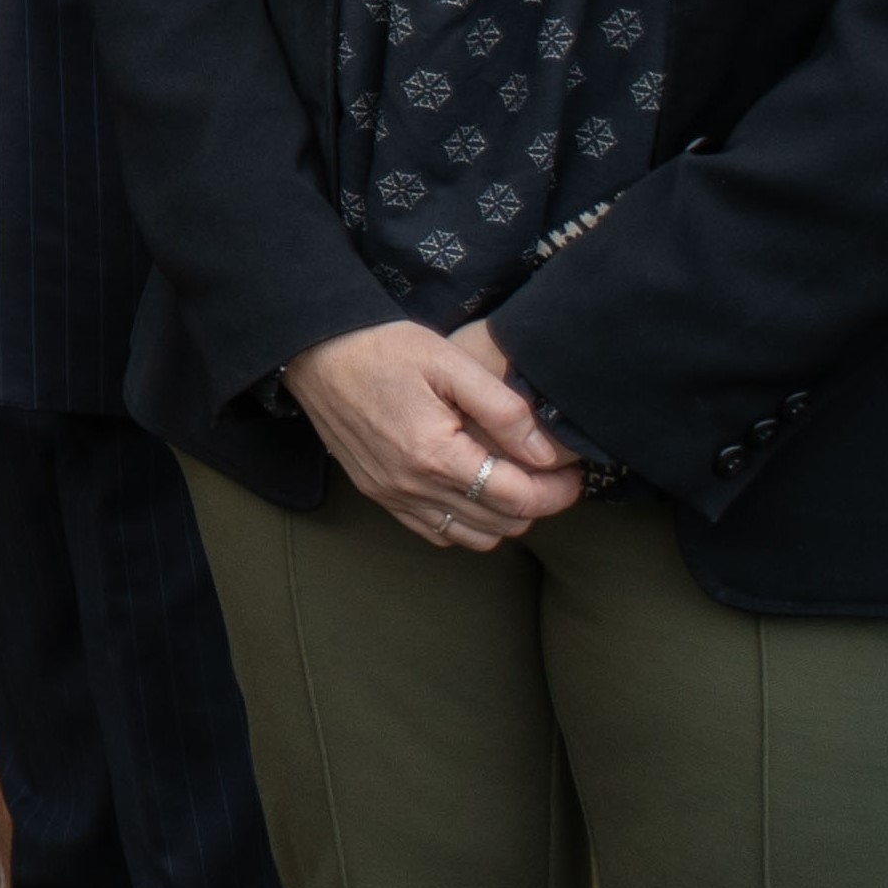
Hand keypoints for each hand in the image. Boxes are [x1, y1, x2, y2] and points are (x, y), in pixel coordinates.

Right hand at [281, 319, 582, 551]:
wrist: (315, 354)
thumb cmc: (383, 349)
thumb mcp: (450, 363)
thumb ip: (502, 409)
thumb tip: (544, 453)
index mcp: (435, 455)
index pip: (517, 498)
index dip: (557, 492)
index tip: (572, 474)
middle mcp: (413, 487)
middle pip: (500, 524)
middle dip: (537, 504)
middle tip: (550, 475)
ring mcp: (393, 496)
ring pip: (471, 538)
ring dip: (502, 518)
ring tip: (513, 482)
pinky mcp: (379, 495)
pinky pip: (436, 533)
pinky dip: (465, 523)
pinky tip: (472, 491)